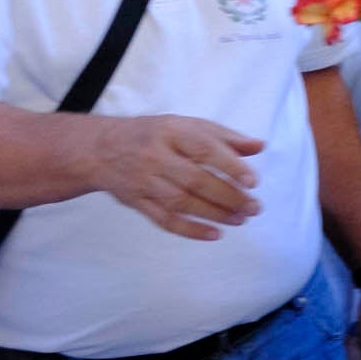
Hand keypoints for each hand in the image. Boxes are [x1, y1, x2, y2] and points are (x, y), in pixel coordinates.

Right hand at [81, 115, 264, 239]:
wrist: (100, 149)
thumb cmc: (154, 135)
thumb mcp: (186, 125)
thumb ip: (224, 136)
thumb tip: (260, 146)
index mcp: (171, 131)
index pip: (204, 148)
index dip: (230, 165)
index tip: (253, 181)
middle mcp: (154, 156)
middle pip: (195, 179)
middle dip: (228, 196)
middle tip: (253, 207)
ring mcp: (143, 181)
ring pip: (181, 202)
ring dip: (214, 214)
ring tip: (240, 219)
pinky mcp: (135, 202)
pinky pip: (163, 220)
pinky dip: (189, 230)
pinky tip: (214, 234)